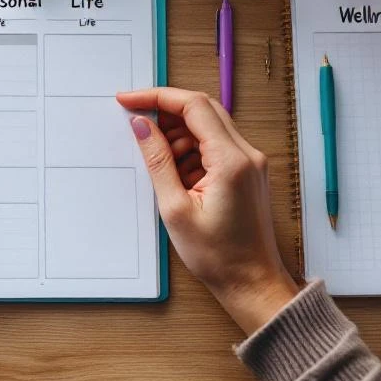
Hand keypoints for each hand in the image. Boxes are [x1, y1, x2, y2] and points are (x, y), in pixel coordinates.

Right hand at [116, 87, 299, 334]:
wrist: (252, 283)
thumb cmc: (219, 256)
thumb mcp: (175, 208)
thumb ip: (158, 161)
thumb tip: (142, 126)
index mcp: (231, 161)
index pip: (193, 106)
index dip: (156, 97)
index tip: (128, 100)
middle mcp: (246, 154)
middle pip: (202, 109)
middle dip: (165, 112)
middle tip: (135, 123)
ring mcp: (249, 162)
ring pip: (207, 126)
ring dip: (177, 135)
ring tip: (159, 165)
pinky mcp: (246, 172)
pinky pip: (214, 145)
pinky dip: (190, 151)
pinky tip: (176, 176)